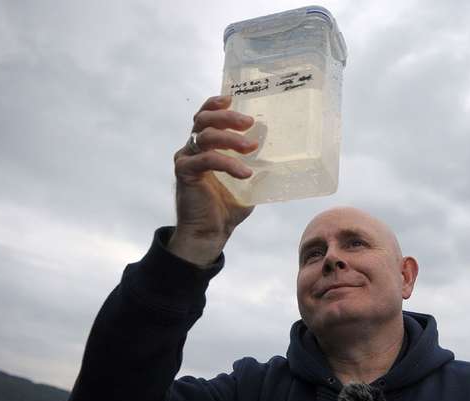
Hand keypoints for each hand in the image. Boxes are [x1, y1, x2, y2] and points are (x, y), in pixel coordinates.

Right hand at [167, 95, 257, 265]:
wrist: (211, 232)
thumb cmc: (228, 206)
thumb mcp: (250, 181)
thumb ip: (259, 164)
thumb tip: (285, 153)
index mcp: (205, 145)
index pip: (206, 115)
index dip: (216, 103)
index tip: (233, 99)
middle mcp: (193, 148)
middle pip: (204, 119)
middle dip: (227, 117)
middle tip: (249, 122)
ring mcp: (187, 158)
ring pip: (204, 135)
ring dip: (230, 138)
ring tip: (251, 147)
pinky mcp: (185, 172)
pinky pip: (206, 159)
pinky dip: (227, 163)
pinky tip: (245, 172)